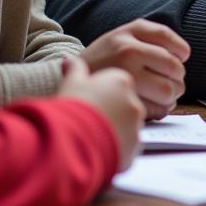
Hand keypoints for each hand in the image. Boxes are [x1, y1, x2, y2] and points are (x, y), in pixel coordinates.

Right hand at [58, 55, 144, 169]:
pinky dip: (117, 145)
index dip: (105, 95)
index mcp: (121, 80)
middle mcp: (133, 99)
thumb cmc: (71, 107)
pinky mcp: (135, 143)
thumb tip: (68, 60)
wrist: (71, 137)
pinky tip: (100, 146)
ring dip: (115, 129)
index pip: (120, 85)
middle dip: (112, 112)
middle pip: (126, 105)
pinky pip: (129, 143)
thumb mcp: (71, 83)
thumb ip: (75, 69)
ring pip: (129, 125)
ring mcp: (136, 122)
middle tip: (92, 119)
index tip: (93, 102)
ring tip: (93, 134)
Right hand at [81, 19, 188, 119]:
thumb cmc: (100, 62)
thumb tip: (183, 55)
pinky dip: (160, 111)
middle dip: (177, 78)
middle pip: (173, 66)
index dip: (180, 50)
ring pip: (168, 89)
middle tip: (172, 85)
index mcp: (130, 31)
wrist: (62, 81)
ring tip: (165, 98)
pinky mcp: (124, 99)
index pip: (167, 38)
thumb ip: (147, 41)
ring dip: (171, 96)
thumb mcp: (119, 38)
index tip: (181, 59)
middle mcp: (128, 49)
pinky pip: (156, 108)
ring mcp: (126, 74)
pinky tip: (153, 108)